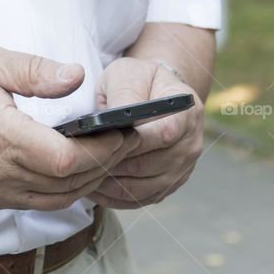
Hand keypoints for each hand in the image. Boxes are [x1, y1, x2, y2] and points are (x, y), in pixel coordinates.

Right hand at [0, 45, 140, 210]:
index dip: (103, 149)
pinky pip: (39, 203)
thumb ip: (34, 70)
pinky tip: (78, 167)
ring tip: (109, 152)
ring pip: (59, 200)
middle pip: (69, 183)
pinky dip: (66, 190)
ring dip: (90, 180)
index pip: (64, 158)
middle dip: (107, 162)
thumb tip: (77, 76)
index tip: (122, 129)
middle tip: (128, 138)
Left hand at [88, 57, 202, 208]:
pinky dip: (114, 196)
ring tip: (83, 176)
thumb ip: (125, 94)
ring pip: (143, 188)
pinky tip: (93, 186)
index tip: (104, 142)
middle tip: (82, 164)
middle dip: (115, 165)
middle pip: (150, 165)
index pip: (164, 134)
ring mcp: (182, 168)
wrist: (154, 96)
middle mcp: (191, 143)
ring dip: (111, 184)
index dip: (133, 142)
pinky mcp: (168, 185)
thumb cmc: (137, 82)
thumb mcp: (128, 74)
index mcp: (186, 111)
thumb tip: (117, 118)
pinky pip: (140, 199)